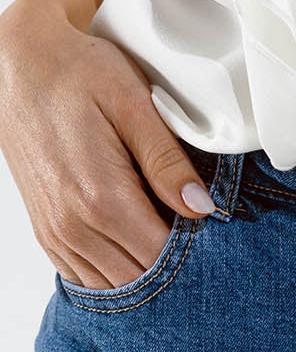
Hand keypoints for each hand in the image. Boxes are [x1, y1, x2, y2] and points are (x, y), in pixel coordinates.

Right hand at [0, 0, 216, 290]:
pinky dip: (117, 274)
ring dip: (147, 276)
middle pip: (142, 282)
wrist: (17, 64)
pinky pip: (88, 279)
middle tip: (203, 245)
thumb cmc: (77, 74)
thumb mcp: (133, 104)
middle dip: (176, 271)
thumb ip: (168, 162)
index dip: (199, 256)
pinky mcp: (47, 235)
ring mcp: (57, 235)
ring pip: (115, 288)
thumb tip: (202, 208)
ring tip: (170, 243)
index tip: (220, 240)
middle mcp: (75, 227)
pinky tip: (138, 250)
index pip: (164, 259)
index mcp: (103, 199)